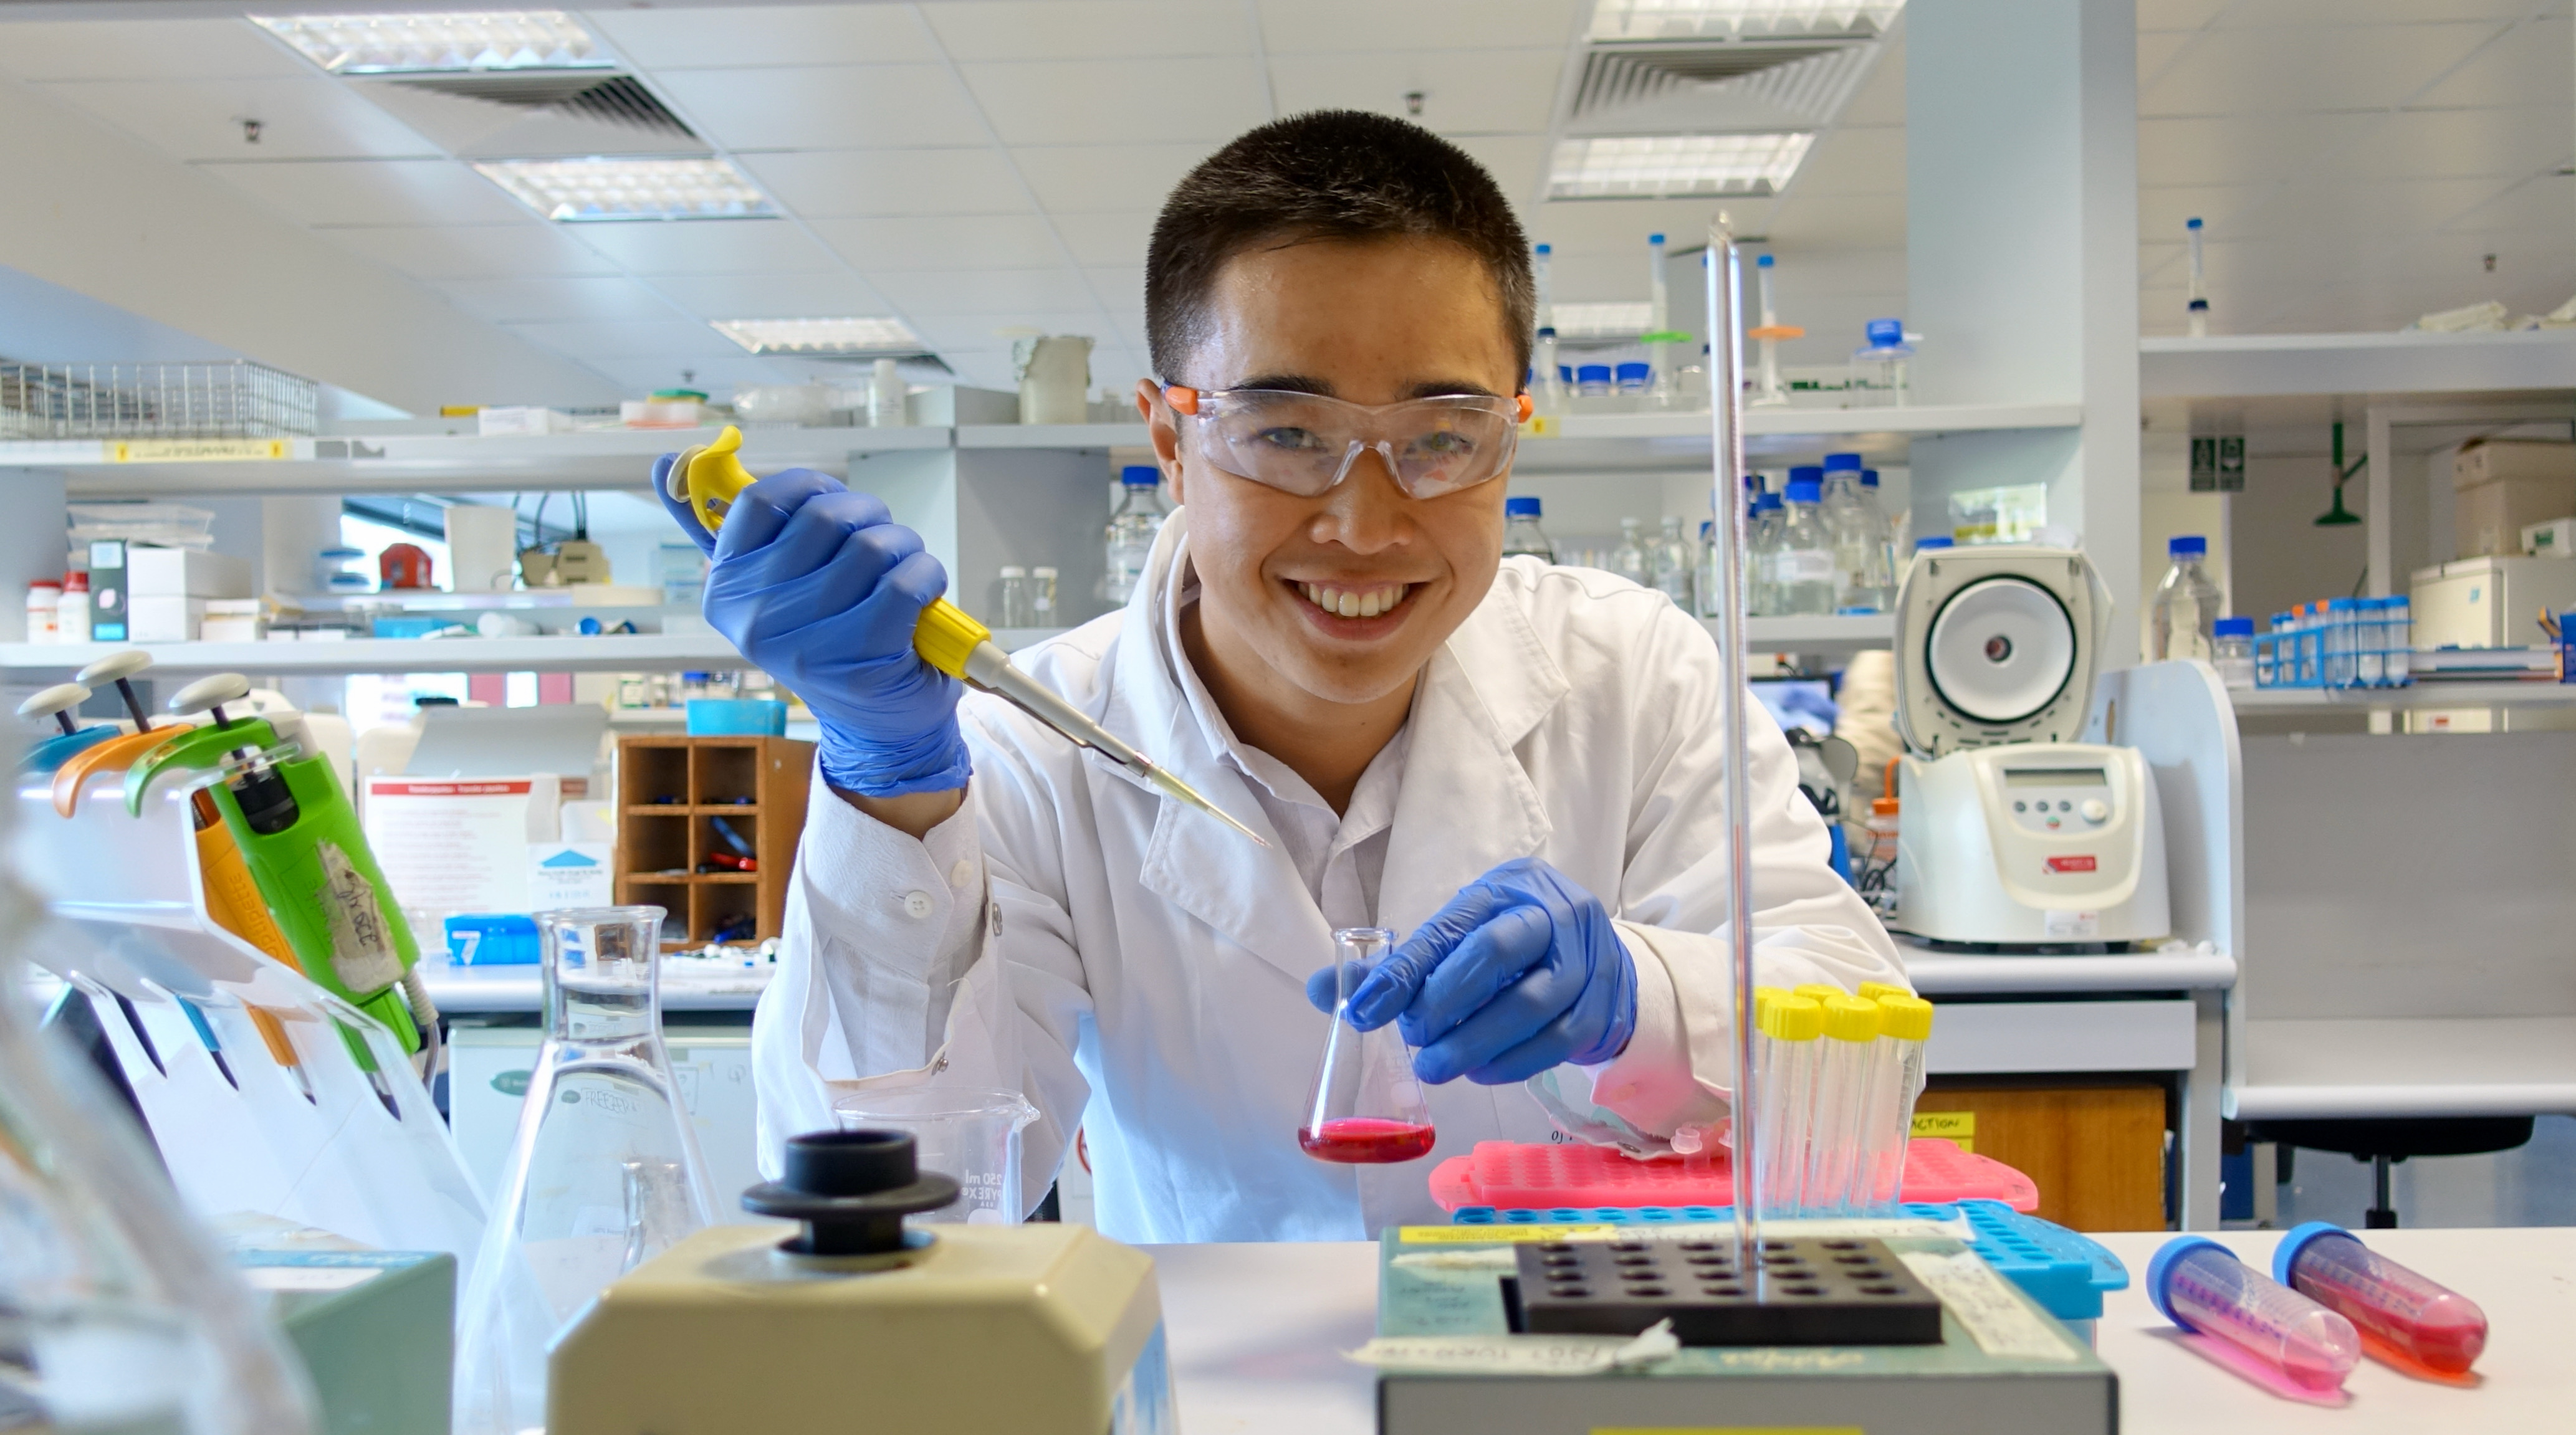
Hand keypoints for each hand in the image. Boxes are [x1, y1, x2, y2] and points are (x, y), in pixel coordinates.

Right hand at [656, 454, 966, 795]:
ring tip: (903, 575)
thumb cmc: (835, 643)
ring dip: (904, 548)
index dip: (811, 487)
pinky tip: (923, 597)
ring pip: (873, 546)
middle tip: (883, 545)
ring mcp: (806, 644)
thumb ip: (732, 532)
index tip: (834, 501)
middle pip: (827, 516)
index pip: (759, 501)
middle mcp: (756, 618)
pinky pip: (905, 582)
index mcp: (726, 591)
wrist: (878, 730)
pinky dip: (926, 577)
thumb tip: (663, 462)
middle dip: (870, 517)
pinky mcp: (860, 662)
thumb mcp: (776, 590)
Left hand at [1305, 857, 1637, 1085]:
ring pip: (1530, 1003)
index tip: (1363, 1012)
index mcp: (1506, 889)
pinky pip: (1556, 1042)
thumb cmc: (1512, 950)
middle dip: (1443, 1001)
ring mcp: (1586, 960)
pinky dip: (1511, 1063)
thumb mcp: (1461, 939)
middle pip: (1495, 952)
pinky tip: (1479, 1072)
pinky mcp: (1602, 1008)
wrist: (1597, 962)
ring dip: (1475, 1042)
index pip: (1447, 928)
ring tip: (1435, 1067)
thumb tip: (1322, 990)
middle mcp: (1552, 914)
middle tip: (1412, 1039)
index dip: (1401, 973)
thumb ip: (1400, 966)